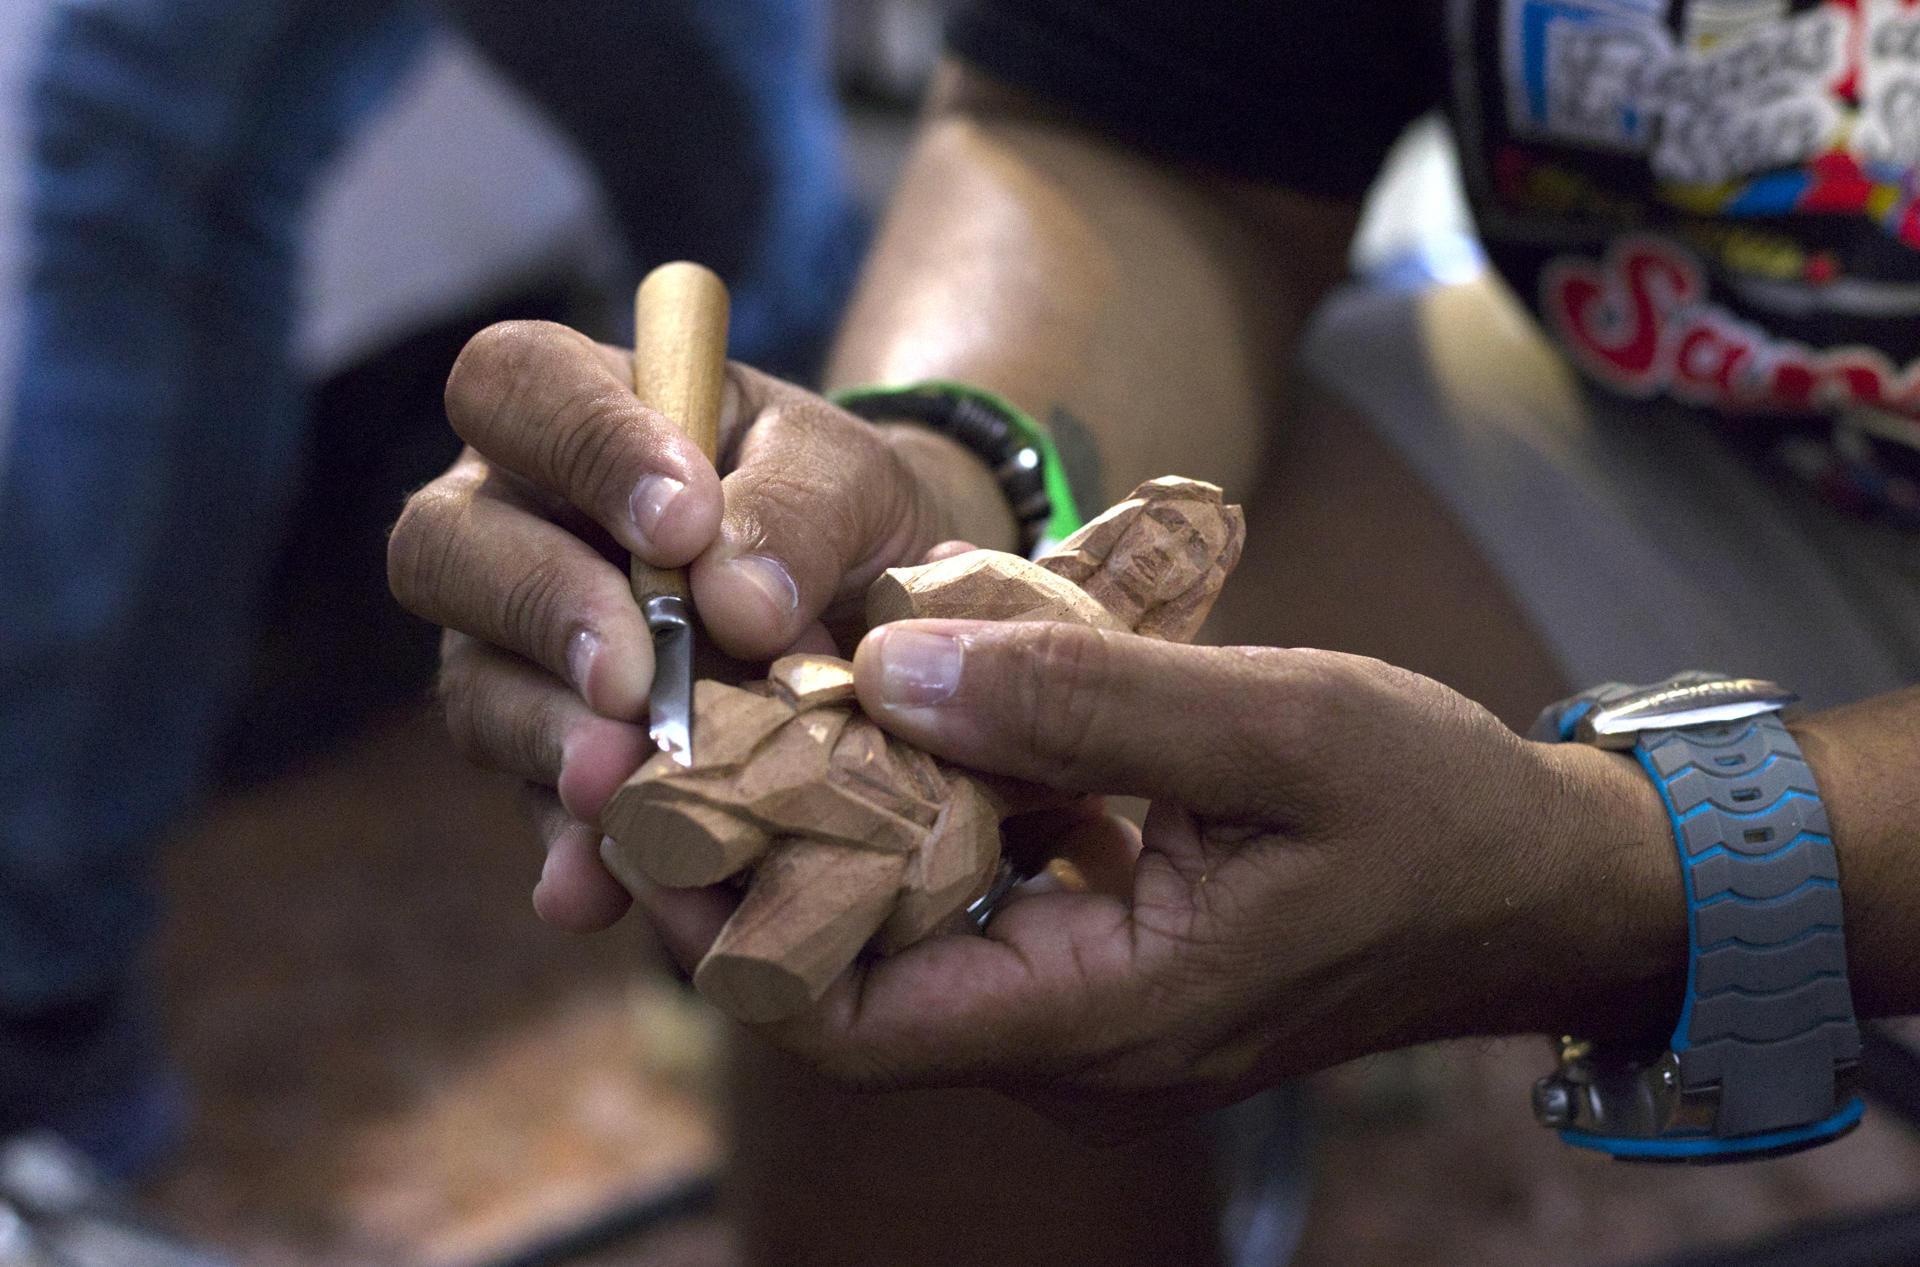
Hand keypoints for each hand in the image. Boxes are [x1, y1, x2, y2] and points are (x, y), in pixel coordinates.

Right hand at [387, 321, 1011, 930]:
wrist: (873, 614)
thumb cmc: (837, 514)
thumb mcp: (851, 482)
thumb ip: (800, 510)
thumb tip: (734, 604)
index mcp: (580, 411)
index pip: (516, 384)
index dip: (578, 447)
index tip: (681, 521)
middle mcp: (512, 521)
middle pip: (446, 544)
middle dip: (542, 611)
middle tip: (636, 678)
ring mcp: (511, 648)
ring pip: (473, 684)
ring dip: (548, 737)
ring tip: (626, 782)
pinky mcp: (545, 758)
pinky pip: (529, 804)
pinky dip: (567, 850)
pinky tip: (597, 892)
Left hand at [642, 621, 1685, 1135]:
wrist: (1535, 884)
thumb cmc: (1432, 811)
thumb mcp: (1276, 728)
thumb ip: (1085, 701)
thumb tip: (896, 666)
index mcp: (1105, 1015)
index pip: (845, 1020)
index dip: (729, 921)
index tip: (665, 796)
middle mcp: (1072, 1042)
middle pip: (850, 976)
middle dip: (763, 855)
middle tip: (700, 719)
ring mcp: (1084, 1011)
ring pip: (904, 933)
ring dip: (839, 825)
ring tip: (780, 698)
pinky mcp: (1102, 963)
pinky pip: (972, 903)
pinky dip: (923, 818)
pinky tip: (910, 716)